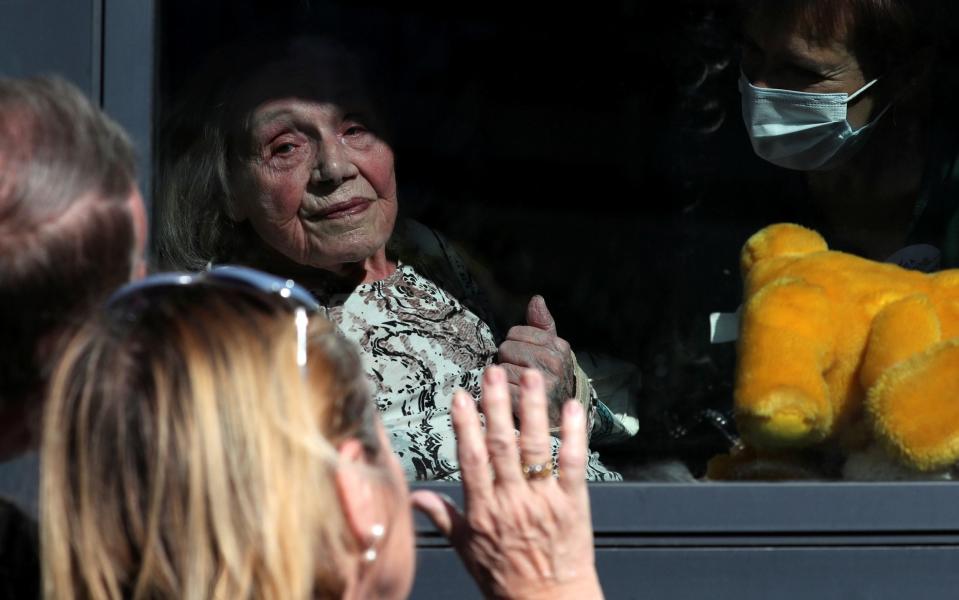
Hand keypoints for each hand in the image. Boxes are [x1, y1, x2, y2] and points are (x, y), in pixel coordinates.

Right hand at [411, 366, 602, 599]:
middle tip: (494, 373)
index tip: (462, 396)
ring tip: (530, 377)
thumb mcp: (467, 550)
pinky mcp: (573, 504)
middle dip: (498, 406)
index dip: (466, 426)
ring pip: (535, 448)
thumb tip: (414, 496)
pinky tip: (571, 407)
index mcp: (483, 511)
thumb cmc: (505, 579)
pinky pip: (574, 465)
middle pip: (502, 446)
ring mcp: (544, 501)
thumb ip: (443, 517)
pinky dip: (573, 435)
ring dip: (532, 409)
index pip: (471, 459)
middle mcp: (512, 502)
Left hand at [496, 296, 574, 424]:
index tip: (522, 355)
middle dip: (507, 359)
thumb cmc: (551, 377)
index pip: (516, 332)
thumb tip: (536, 300)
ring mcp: (543, 384)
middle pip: (507, 348)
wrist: (560, 417)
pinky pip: (500, 388)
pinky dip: (500, 394)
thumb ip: (542, 324)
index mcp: (559, 347)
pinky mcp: (529, 402)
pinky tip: (511, 397)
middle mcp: (554, 364)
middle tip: (517, 371)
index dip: (513, 343)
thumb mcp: (553, 349)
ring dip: (503, 378)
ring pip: (501, 368)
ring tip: (516, 386)